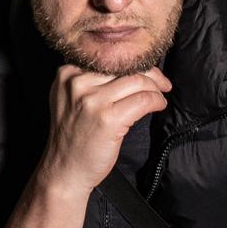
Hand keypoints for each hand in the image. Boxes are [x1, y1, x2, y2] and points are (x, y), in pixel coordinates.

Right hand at [41, 62, 170, 194]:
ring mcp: (92, 100)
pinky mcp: (108, 118)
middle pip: (125, 65)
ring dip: (155, 89)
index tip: (147, 72)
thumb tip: (130, 67)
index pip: (109, 57)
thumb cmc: (73, 137)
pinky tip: (158, 106)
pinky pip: (143, 100)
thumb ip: (91, 80)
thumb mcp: (71, 99)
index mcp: (67, 74)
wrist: (64, 170)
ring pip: (137, 81)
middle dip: (150, 74)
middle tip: (162, 84)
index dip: (133, 62)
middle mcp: (77, 83)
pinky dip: (156, 101)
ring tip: (160, 97)